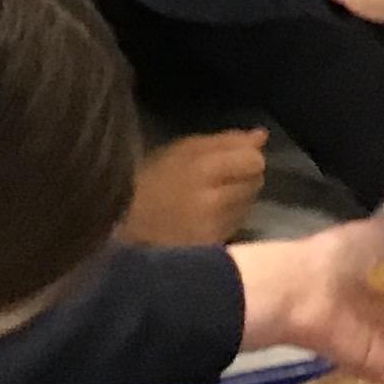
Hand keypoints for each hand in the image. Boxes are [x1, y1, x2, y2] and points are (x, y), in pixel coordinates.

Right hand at [118, 130, 267, 248]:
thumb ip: (225, 141)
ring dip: (238, 199)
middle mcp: (213, 199)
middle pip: (255, 181)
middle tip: (220, 180)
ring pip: (248, 204)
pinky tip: (206, 217)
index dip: (248, 157)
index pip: (253, 160)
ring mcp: (213, 227)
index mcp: (202, 168)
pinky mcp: (211, 247)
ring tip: (210, 199)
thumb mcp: (181, 150)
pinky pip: (236, 225)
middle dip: (245, 178)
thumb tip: (262, 136)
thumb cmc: (149, 181)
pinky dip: (228, 218)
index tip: (233, 160)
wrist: (121, 228)